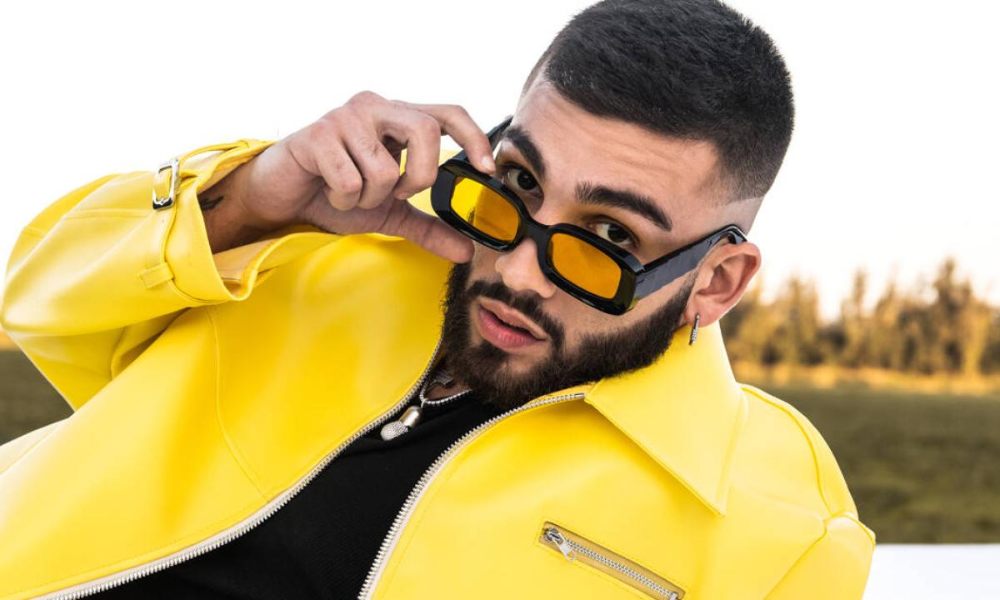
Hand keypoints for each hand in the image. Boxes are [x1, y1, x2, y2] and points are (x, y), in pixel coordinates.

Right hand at [225, 91, 495, 262]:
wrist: (283, 198)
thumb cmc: (335, 193)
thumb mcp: (390, 213)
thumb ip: (428, 227)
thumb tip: (467, 249)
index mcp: (398, 118)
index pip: (447, 112)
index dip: (472, 136)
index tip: (484, 168)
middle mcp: (376, 108)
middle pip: (425, 131)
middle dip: (418, 176)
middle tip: (397, 194)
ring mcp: (346, 117)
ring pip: (385, 167)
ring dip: (369, 197)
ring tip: (351, 193)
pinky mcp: (317, 134)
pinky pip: (351, 180)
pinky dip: (344, 199)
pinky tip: (330, 191)